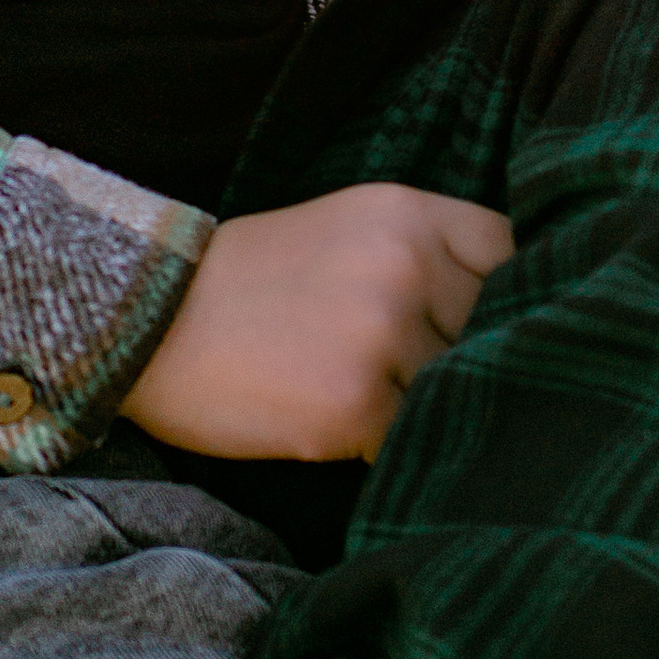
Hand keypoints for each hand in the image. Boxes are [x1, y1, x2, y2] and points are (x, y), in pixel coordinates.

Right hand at [121, 184, 513, 462]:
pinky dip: (390, 445)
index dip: (510, 294)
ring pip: (455, 389)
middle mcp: (405, 267)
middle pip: (495, 328)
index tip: (489, 320)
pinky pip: (410, 440)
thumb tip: (515, 311)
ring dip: (427, 407)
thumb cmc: (250, 281)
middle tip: (426, 374)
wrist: (143, 321)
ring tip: (372, 400)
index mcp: (407, 213)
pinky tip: (346, 431)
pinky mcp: (355, 405)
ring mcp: (382, 337)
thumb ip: (427, 254)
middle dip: (469, 356)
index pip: (514, 255)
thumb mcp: (348, 228)